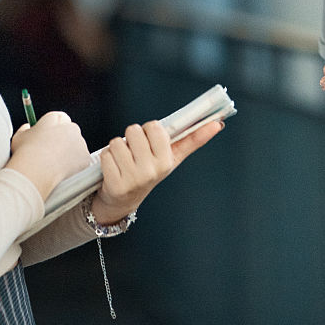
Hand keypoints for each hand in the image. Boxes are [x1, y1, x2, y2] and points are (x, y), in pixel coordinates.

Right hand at [6, 111, 91, 198]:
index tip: (49, 137)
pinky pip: (80, 161)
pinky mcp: (85, 157)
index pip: (59, 118)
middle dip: (63, 141)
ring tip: (53, 165)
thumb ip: (25, 130)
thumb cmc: (25, 153)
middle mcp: (71, 127)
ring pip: (75, 147)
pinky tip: (61, 172)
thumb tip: (27, 127)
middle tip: (52, 153)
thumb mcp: (19, 137)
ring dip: (68, 154)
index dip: (54, 128)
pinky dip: (74, 166)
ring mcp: (80, 142)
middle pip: (70, 132)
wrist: (37, 170)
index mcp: (56, 118)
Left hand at [90, 119, 223, 224]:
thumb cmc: (149, 171)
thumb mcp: (172, 157)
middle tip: (134, 153)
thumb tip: (218, 124)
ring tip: (123, 161)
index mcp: (167, 161)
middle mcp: (152, 171)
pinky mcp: (115, 185)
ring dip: (117, 148)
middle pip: (133, 130)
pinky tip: (113, 169)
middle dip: (131, 138)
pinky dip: (106, 159)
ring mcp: (133, 179)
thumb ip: (193, 139)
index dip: (148, 130)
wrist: (123, 200)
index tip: (149, 140)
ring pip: (117, 141)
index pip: (154, 127)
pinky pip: (105, 155)